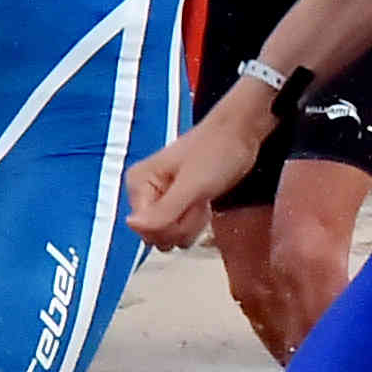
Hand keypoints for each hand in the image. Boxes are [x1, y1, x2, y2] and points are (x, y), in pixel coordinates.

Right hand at [124, 92, 269, 247]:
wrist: (239, 135)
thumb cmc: (216, 150)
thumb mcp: (191, 185)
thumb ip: (163, 210)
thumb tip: (132, 226)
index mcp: (139, 183)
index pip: (144, 228)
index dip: (170, 225)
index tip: (188, 206)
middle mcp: (145, 193)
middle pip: (156, 235)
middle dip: (182, 224)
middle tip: (196, 200)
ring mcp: (161, 199)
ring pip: (170, 235)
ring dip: (192, 224)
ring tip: (201, 199)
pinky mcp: (177, 203)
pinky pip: (181, 229)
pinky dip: (196, 222)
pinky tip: (203, 204)